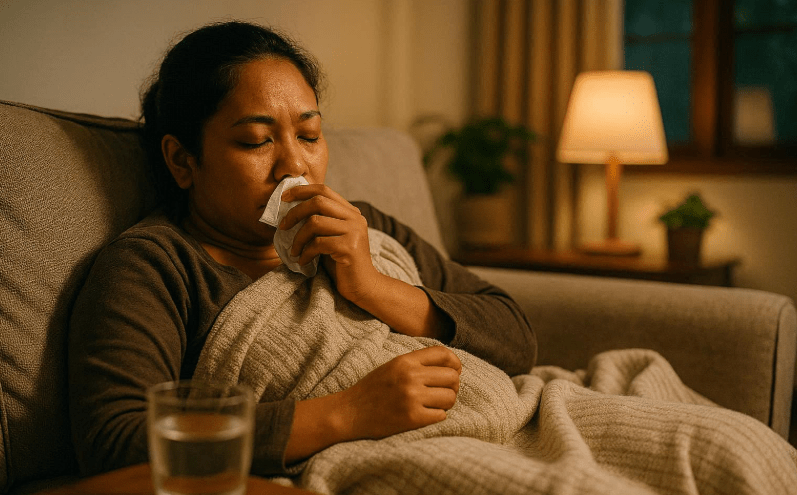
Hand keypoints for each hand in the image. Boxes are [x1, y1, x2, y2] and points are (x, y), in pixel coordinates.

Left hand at [279, 184, 379, 303]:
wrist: (363, 286)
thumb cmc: (342, 263)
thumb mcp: (332, 237)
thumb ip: (321, 221)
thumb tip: (291, 210)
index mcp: (351, 212)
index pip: (324, 190)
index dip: (301, 191)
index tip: (284, 197)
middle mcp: (355, 218)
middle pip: (318, 202)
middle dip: (295, 213)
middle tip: (283, 226)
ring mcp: (354, 232)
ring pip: (315, 222)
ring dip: (298, 238)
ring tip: (294, 251)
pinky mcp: (349, 248)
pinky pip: (318, 243)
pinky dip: (305, 253)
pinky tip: (303, 261)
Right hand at [336, 346, 461, 439]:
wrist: (350, 412)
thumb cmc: (373, 388)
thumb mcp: (393, 366)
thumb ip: (418, 363)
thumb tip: (452, 366)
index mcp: (406, 361)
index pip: (444, 354)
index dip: (455, 364)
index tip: (454, 372)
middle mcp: (410, 376)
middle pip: (452, 377)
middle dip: (452, 386)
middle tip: (443, 393)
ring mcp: (412, 397)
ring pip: (450, 397)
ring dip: (446, 403)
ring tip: (434, 404)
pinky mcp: (412, 418)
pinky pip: (441, 415)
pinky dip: (437, 416)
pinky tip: (425, 415)